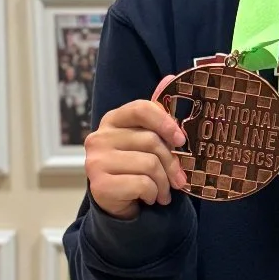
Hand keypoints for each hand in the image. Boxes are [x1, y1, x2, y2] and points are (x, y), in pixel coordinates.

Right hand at [84, 99, 187, 219]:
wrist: (116, 202)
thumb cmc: (134, 167)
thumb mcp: (144, 138)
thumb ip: (155, 114)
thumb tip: (170, 77)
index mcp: (112, 120)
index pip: (140, 109)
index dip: (165, 122)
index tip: (181, 140)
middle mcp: (99, 138)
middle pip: (151, 141)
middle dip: (172, 164)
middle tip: (179, 179)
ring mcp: (96, 161)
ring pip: (149, 165)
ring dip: (163, 183)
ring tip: (163, 191)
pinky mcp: (100, 185)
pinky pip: (142, 184)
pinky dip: (154, 193)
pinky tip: (150, 197)